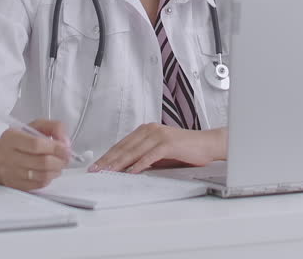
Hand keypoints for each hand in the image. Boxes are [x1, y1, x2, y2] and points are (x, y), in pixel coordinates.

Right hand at [0, 119, 70, 189]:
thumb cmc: (17, 141)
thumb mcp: (33, 126)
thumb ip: (53, 127)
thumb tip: (65, 140)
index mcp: (12, 138)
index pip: (36, 144)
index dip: (55, 148)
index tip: (66, 148)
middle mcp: (8, 156)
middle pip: (41, 162)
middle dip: (60, 160)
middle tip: (66, 157)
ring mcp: (11, 173)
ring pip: (42, 175)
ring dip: (56, 170)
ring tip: (59, 164)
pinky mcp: (15, 185)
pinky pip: (38, 185)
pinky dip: (49, 178)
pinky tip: (50, 172)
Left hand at [90, 124, 226, 173]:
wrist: (207, 144)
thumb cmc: (185, 149)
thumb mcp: (159, 153)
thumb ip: (143, 157)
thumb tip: (126, 168)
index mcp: (147, 130)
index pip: (122, 144)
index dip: (108, 155)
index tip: (97, 165)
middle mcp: (151, 130)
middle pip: (125, 147)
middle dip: (108, 160)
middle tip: (96, 170)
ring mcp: (159, 135)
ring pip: (134, 151)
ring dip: (119, 163)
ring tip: (108, 172)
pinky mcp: (168, 143)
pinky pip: (150, 156)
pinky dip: (139, 164)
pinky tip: (131, 171)